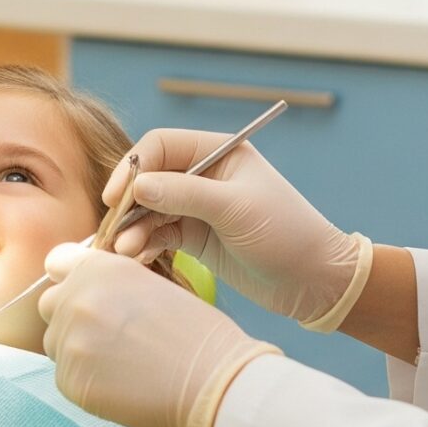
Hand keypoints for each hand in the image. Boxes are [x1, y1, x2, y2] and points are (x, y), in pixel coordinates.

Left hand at [38, 244, 278, 426]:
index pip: (57, 262)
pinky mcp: (71, 381)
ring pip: (55, 343)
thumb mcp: (151, 283)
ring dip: (77, 349)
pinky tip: (120, 383)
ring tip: (119, 361)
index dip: (71, 278)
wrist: (213, 380)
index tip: (86, 293)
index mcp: (100, 268)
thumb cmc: (196, 332)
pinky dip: (85, 380)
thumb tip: (82, 288)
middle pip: (51, 304)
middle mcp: (77, 299)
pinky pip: (65, 376)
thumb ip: (110, 281)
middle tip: (108, 334)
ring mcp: (71, 342)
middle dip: (71, 316)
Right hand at [104, 128, 372, 329]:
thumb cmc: (286, 233)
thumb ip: (184, 194)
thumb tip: (137, 186)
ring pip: (150, 210)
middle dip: (128, 203)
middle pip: (149, 178)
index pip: (161, 145)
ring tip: (125, 252)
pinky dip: (144, 244)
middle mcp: (205, 175)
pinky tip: (136, 258)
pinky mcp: (196, 237)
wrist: (314, 281)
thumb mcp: (234, 209)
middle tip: (113, 230)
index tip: (117, 196)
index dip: (134, 166)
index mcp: (220, 152)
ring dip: (133, 228)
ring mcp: (198, 207)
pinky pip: (158, 234)